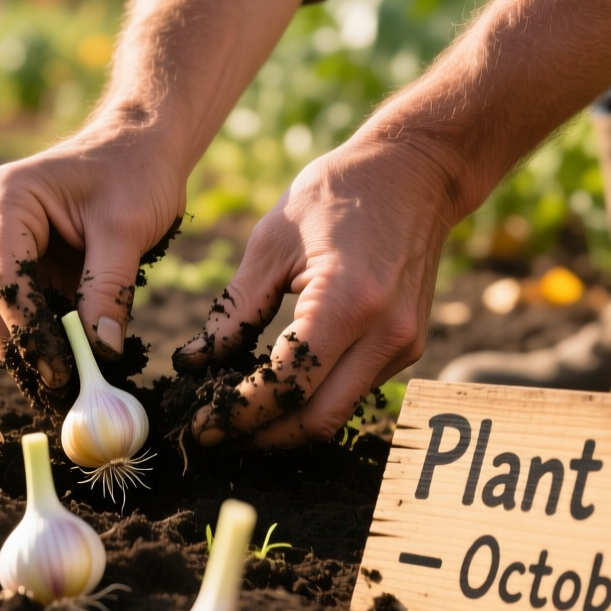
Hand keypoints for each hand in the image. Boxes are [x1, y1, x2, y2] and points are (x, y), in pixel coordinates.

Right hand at [0, 120, 187, 389]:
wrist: (145, 142)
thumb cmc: (136, 170)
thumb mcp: (126, 229)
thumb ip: (109, 289)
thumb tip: (100, 351)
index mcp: (8, 201)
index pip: (5, 280)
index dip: (29, 331)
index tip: (60, 371)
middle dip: (25, 348)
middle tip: (59, 392)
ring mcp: (5, 241)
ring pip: (7, 309)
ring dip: (34, 347)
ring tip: (66, 388)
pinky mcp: (27, 258)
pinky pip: (30, 305)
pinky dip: (48, 334)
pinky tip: (72, 365)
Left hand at [176, 135, 460, 447]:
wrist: (415, 174)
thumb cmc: (337, 194)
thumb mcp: (272, 241)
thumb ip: (235, 309)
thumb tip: (194, 363)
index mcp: (346, 302)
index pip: (286, 385)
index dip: (237, 413)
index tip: (199, 424)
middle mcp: (384, 334)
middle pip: (316, 419)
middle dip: (261, 436)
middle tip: (215, 432)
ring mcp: (404, 345)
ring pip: (337, 412)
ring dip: (286, 424)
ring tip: (237, 414)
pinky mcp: (409, 346)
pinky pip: (354, 391)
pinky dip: (314, 400)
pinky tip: (278, 389)